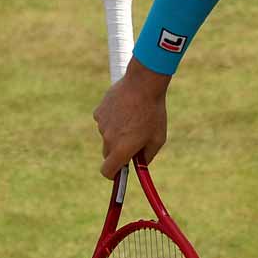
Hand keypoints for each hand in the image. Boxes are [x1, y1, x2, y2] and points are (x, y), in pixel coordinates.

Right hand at [93, 63, 169, 177]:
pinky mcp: (98, 112)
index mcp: (121, 149)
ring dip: (117, 132)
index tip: (120, 170)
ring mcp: (101, 125)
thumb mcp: (158, 138)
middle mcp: (107, 139)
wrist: (143, 84)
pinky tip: (125, 108)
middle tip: (134, 140)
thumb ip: (147, 155)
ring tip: (134, 118)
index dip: (113, 173)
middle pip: (108, 154)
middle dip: (118, 151)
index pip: (107, 171)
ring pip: (107, 135)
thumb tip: (140, 164)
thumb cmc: (154, 112)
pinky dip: (113, 119)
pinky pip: (105, 121)